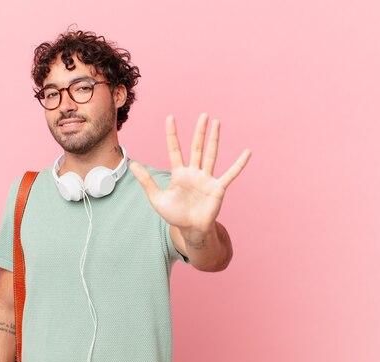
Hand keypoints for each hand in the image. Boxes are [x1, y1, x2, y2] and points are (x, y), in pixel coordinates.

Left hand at [129, 113, 250, 233]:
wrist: (191, 230)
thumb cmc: (174, 215)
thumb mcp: (157, 199)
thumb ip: (146, 181)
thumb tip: (132, 165)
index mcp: (179, 174)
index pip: (174, 149)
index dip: (172, 134)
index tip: (170, 117)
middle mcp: (194, 172)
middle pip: (196, 147)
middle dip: (199, 131)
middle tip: (203, 114)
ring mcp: (207, 179)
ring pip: (211, 155)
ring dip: (214, 139)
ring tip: (217, 123)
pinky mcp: (218, 188)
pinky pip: (230, 174)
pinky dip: (239, 164)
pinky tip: (247, 152)